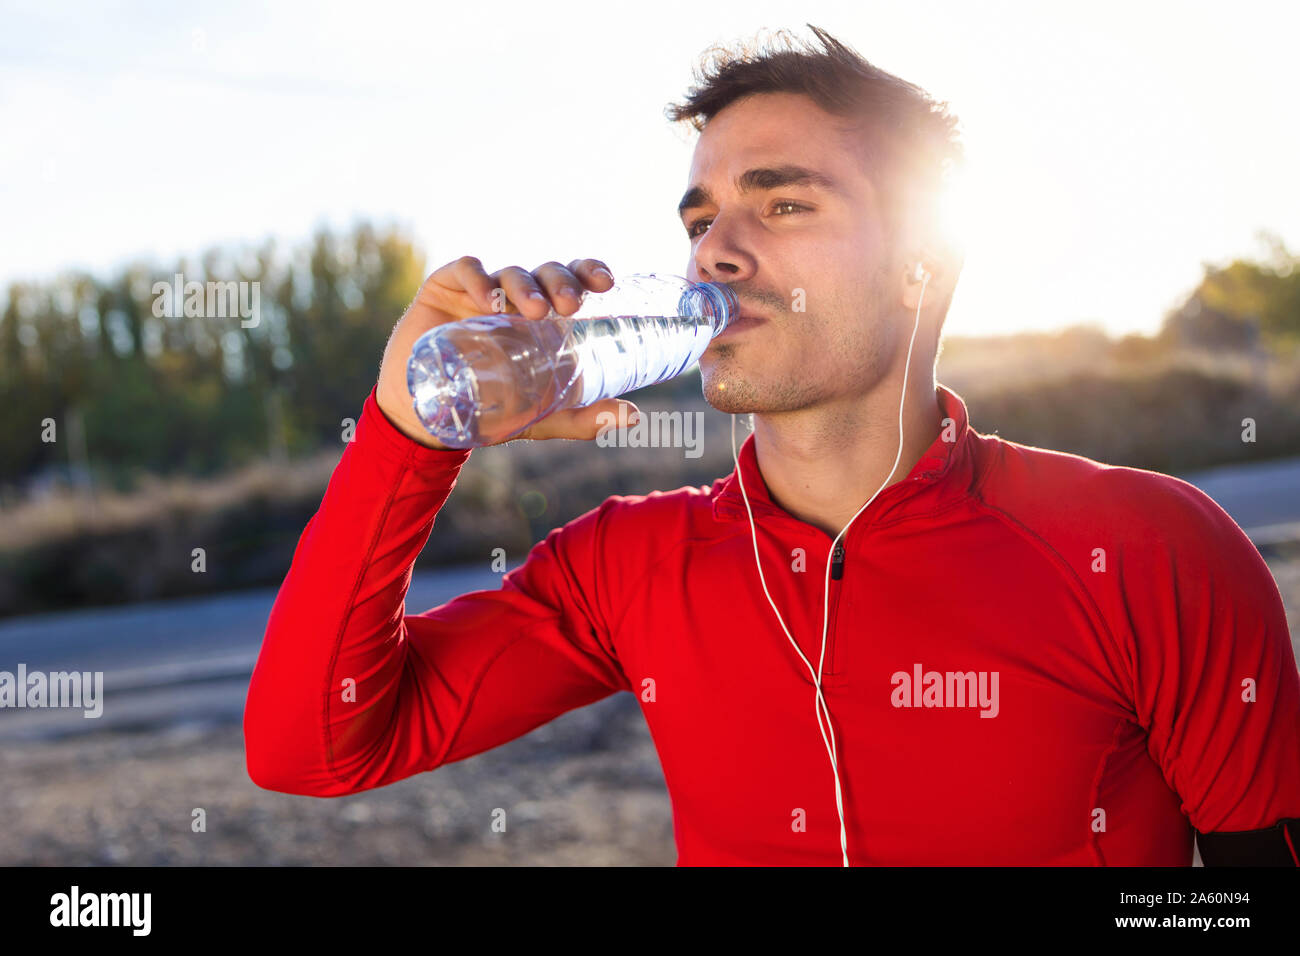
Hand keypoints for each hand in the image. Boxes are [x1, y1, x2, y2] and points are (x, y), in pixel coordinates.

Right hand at [375, 256, 639, 448]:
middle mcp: (516, 298)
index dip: (589, 271)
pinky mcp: (445, 289)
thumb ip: (584, 419)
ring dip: (526, 285)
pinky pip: (465, 270)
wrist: (427, 420)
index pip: (572, 280)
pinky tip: (489, 299)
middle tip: (570, 306)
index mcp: (545, 317)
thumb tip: (633, 417)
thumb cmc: (490, 411)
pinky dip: (479, 279)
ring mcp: (480, 292)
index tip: (606, 283)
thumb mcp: (541, 418)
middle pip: (546, 272)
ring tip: (535, 311)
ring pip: (510, 272)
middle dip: (561, 281)